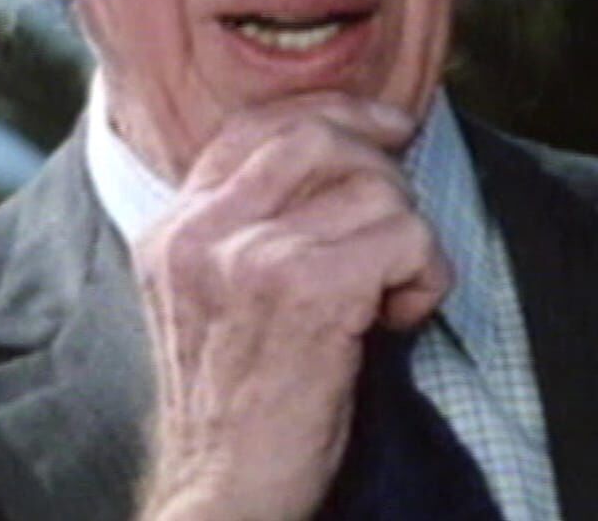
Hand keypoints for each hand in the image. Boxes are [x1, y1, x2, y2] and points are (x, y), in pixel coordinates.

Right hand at [133, 94, 450, 520]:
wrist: (225, 492)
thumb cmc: (238, 406)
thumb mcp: (209, 300)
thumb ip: (241, 227)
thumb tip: (338, 156)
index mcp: (172, 228)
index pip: (256, 126)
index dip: (334, 114)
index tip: (387, 128)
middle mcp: (199, 232)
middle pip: (315, 135)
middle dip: (382, 168)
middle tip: (403, 223)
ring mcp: (246, 257)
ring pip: (373, 188)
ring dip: (409, 241)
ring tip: (389, 296)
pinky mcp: (302, 289)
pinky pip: (403, 237)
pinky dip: (424, 277)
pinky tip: (397, 319)